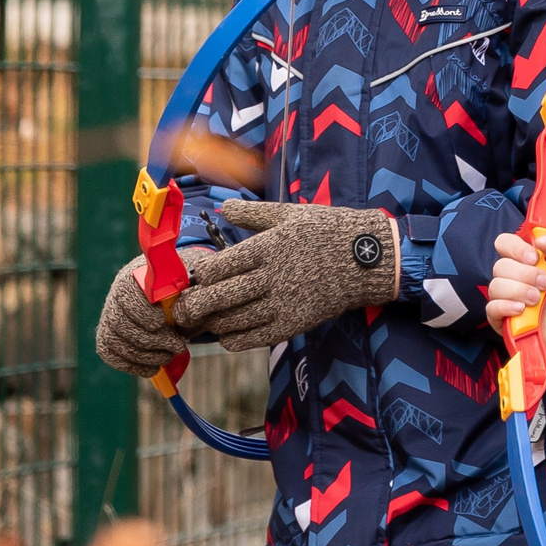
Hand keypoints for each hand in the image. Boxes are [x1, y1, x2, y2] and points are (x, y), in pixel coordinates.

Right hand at [94, 252, 203, 375]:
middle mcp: (116, 297)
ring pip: (115, 342)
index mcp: (134, 277)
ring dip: (144, 356)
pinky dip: (132, 365)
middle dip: (151, 340)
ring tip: (168, 357)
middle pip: (121, 322)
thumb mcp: (188, 286)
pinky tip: (153, 368)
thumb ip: (188, 293)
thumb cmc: (181, 290)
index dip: (143, 312)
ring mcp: (109, 318)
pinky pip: (110, 355)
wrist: (171, 299)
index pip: (128, 295)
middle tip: (177, 346)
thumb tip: (188, 308)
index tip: (162, 321)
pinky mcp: (107, 337)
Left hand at [170, 199, 400, 351]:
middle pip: (220, 297)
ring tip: (203, 320)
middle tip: (182, 309)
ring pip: (234, 320)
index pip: (219, 267)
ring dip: (213, 323)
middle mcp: (272, 276)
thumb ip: (252, 213)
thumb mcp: (289, 214)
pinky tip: (227, 333)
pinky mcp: (293, 324)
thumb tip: (223, 206)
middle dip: (194, 305)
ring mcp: (283, 303)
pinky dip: (234, 338)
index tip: (196, 277)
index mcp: (267, 247)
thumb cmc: (326, 232)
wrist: (364, 260)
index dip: (201, 276)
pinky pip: (254, 338)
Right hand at [486, 227, 545, 366]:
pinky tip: (522, 310)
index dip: (516, 248)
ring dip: (519, 292)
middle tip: (545, 283)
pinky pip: (492, 308)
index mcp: (529, 258)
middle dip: (525, 275)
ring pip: (496, 286)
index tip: (534, 257)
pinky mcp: (506, 318)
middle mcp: (516, 275)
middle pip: (500, 266)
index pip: (506, 243)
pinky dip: (506, 307)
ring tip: (538, 299)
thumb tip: (541, 238)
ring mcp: (509, 297)